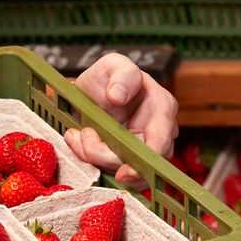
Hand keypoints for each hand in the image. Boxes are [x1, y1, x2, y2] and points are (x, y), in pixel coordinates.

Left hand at [68, 52, 178, 188]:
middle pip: (142, 162)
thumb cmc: (107, 79)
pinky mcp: (127, 163)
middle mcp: (160, 133)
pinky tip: (78, 143)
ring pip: (128, 173)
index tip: (124, 170)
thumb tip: (117, 96)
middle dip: (109, 157)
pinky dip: (92, 163)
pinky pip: (113, 174)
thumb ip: (121, 75)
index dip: (146, 157)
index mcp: (162, 107)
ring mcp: (145, 151)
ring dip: (96, 158)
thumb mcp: (114, 65)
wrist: (90, 95)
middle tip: (84, 137)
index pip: (162, 139)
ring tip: (77, 135)